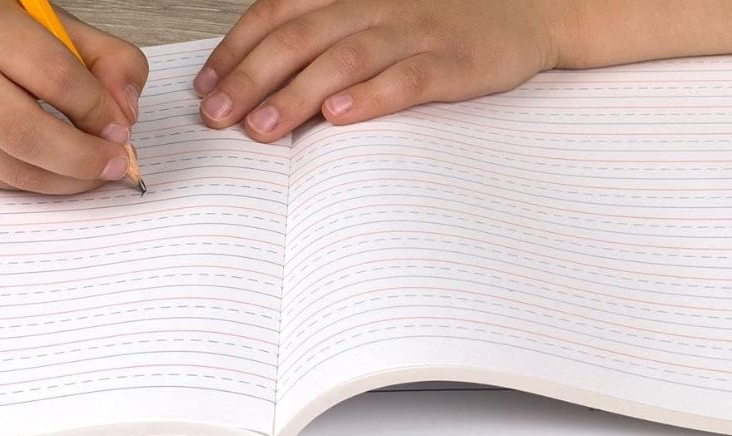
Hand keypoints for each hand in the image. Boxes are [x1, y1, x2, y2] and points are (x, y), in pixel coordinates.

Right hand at [0, 0, 148, 193]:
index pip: (55, 78)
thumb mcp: (61, 26)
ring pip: (15, 170)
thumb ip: (110, 60)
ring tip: (98, 170)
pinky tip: (65, 171)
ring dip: (69, 180)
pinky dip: (45, 184)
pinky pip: (5, 183)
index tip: (122, 128)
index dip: (98, 110)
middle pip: (26, 135)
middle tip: (117, 163)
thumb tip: (125, 114)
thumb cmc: (4, 33)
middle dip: (83, 158)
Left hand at [194, 0, 561, 141]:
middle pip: (299, 37)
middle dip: (250, 78)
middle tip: (217, 116)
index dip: (236, 49)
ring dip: (296, 94)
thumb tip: (255, 82)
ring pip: (343, 58)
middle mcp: (375, 5)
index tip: (205, 86)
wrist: (526, 14)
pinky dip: (371, 96)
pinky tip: (340, 116)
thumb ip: (323, 37)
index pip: (277, 13)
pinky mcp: (452, 62)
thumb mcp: (374, 13)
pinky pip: (406, 78)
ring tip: (261, 126)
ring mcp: (415, 32)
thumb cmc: (438, 21)